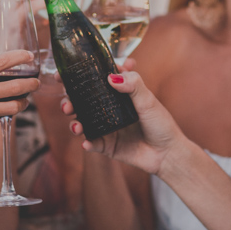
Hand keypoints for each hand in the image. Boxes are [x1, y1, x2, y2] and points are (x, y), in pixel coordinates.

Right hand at [60, 66, 183, 176]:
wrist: (168, 154)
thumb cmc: (161, 123)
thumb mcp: (149, 101)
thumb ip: (133, 85)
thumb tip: (111, 77)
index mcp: (117, 94)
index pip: (94, 81)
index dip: (77, 77)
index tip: (62, 75)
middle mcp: (108, 109)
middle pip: (81, 101)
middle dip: (69, 101)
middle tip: (67, 105)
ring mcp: (106, 127)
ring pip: (82, 122)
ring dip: (74, 122)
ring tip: (76, 126)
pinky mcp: (106, 145)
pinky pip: (91, 143)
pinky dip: (87, 143)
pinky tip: (87, 143)